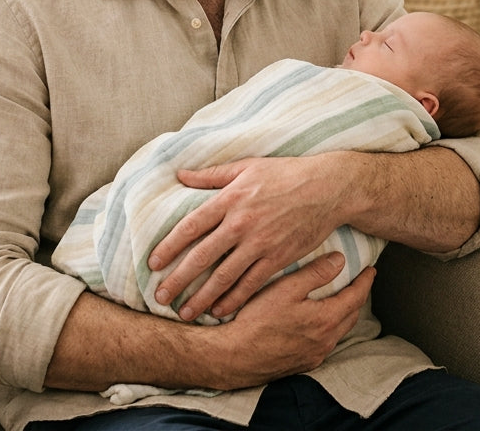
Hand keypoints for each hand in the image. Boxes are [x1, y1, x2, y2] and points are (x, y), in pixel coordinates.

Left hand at [148, 154, 349, 320]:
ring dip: (202, 297)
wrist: (327, 188)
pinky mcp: (278, 258)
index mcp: (230, 199)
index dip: (168, 247)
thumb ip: (212, 175)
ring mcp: (260, 244)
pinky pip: (251, 284)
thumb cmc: (286, 173)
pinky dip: (234, 300)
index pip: (190, 227)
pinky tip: (220, 311)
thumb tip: (180, 174)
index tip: (152, 263)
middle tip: (160, 297)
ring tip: (185, 313)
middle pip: (201, 257)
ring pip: (224, 277)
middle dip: (178, 280)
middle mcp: (241, 224)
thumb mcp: (247, 166)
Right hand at [208, 252, 373, 389]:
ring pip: (338, 331)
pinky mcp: (302, 364)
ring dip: (343, 314)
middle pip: (351, 315)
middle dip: (357, 297)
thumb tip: (340, 261)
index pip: (356, 296)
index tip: (370, 269)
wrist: (234, 357)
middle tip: (357, 282)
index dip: (365, 281)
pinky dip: (328, 330)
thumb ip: (315, 273)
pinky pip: (324, 344)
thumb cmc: (256, 321)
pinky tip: (318, 323)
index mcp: (326, 320)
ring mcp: (315, 355)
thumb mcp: (286, 289)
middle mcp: (326, 341)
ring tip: (340, 299)